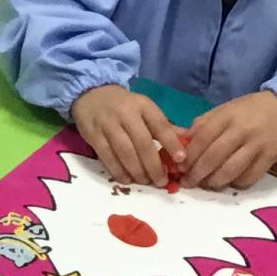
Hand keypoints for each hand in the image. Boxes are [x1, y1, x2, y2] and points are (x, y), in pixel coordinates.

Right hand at [71, 85, 185, 187]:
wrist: (91, 94)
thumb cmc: (124, 106)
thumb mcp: (145, 109)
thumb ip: (163, 127)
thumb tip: (185, 146)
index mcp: (143, 106)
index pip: (160, 125)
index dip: (172, 143)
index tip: (181, 160)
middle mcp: (126, 114)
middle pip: (143, 143)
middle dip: (154, 165)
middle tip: (161, 181)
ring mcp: (108, 124)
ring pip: (125, 151)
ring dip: (137, 170)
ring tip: (145, 181)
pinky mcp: (93, 135)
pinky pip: (106, 156)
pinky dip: (118, 170)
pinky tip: (126, 179)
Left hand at [183, 90, 276, 189]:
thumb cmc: (247, 111)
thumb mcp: (223, 110)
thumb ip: (202, 125)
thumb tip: (181, 144)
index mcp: (227, 116)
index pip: (202, 138)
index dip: (189, 156)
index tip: (179, 168)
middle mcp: (242, 130)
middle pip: (214, 157)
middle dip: (197, 173)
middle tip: (188, 182)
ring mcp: (257, 145)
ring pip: (230, 170)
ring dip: (214, 182)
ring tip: (206, 184)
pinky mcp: (270, 158)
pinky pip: (249, 178)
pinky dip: (235, 183)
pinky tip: (228, 182)